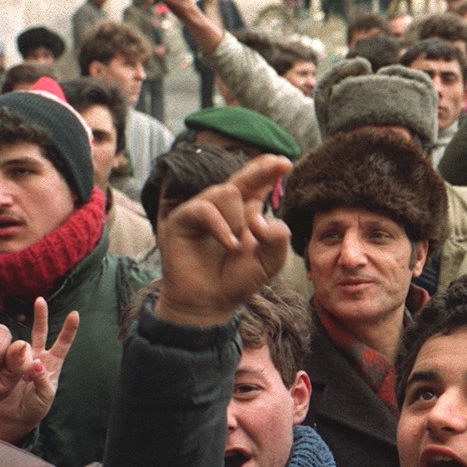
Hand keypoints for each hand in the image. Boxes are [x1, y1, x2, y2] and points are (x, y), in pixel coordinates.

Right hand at [0, 299, 79, 444]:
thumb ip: (43, 381)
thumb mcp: (44, 397)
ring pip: (21, 342)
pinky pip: (5, 353)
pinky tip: (1, 363)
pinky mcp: (5, 365)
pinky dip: (4, 353)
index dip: (69, 329)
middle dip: (41, 316)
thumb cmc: (35, 408)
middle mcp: (37, 358)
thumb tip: (37, 363)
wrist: (15, 417)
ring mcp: (21, 360)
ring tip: (22, 372)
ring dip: (18, 347)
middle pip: (40, 333)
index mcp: (52, 364)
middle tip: (40, 300)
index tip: (75, 313)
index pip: (63, 343)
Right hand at [155, 155, 292, 325]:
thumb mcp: (270, 262)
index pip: (257, 184)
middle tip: (280, 164)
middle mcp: (224, 207)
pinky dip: (221, 227)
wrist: (209, 304)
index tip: (284, 163)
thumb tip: (263, 219)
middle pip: (243, 177)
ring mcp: (202, 210)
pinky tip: (230, 246)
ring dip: (238, 220)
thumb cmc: (238, 281)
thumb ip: (277, 239)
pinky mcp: (182, 219)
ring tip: (235, 247)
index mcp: (246, 212)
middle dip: (261, 170)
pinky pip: (205, 209)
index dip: (268, 170)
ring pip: (227, 192)